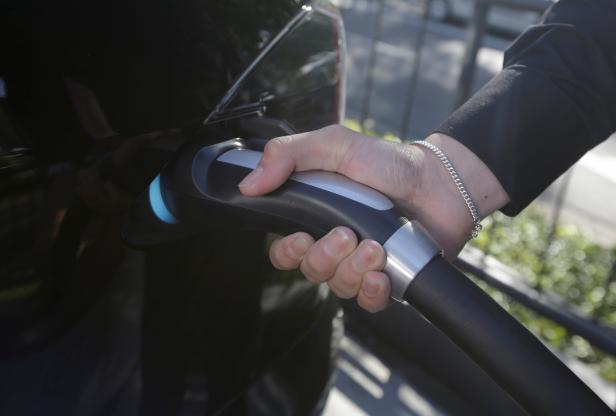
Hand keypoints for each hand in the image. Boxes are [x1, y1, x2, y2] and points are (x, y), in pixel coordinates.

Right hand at [239, 125, 508, 311]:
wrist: (440, 182)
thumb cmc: (387, 163)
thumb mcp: (335, 145)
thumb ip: (289, 156)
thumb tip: (249, 183)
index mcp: (316, 216)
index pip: (284, 249)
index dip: (286, 251)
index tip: (300, 236)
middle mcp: (335, 244)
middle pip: (309, 271)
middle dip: (323, 256)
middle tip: (345, 234)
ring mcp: (361, 264)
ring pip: (338, 286)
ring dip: (352, 268)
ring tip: (374, 245)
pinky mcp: (387, 281)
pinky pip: (368, 302)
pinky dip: (372, 291)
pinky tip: (381, 275)